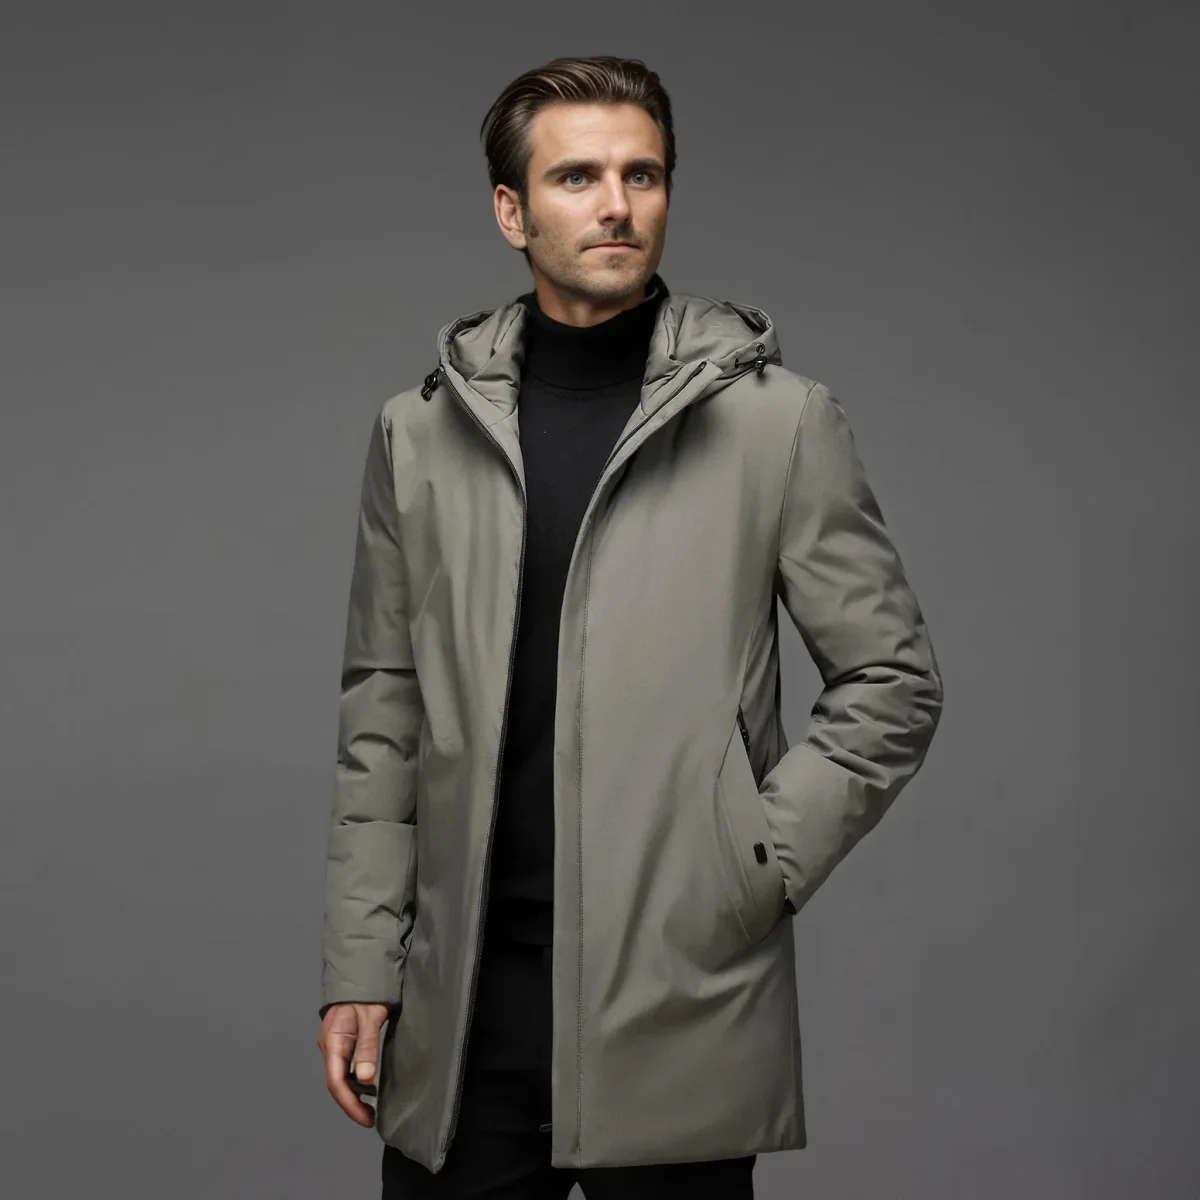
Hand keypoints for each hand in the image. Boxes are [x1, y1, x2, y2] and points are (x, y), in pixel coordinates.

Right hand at [319, 1002, 389, 1126]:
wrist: (361, 971)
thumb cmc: (366, 993)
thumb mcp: (370, 1018)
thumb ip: (367, 1047)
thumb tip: (365, 1079)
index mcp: (333, 1042)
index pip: (336, 1082)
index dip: (350, 1104)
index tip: (366, 1119)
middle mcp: (330, 1046)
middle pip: (337, 1083)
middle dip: (352, 1103)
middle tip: (371, 1118)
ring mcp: (335, 1043)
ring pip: (341, 1076)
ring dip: (354, 1093)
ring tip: (372, 1107)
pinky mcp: (343, 1040)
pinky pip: (346, 1066)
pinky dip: (356, 1080)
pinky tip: (369, 1086)